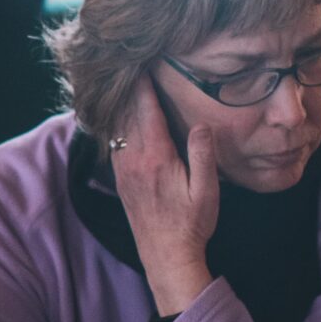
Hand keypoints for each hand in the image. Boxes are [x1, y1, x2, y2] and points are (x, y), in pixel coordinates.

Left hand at [107, 79, 217, 314]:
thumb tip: (201, 124)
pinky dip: (116, 126)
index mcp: (156, 159)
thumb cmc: (192, 225)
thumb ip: (202, 155)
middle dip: (128, 90)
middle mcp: (134, 162)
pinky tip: (119, 118)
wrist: (167, 257)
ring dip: (120, 106)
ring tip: (122, 83)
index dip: (144, 87)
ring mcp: (123, 172)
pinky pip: (114, 145)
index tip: (142, 65)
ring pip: (117, 129)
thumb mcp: (207, 190)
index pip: (146, 112)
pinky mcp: (121, 181)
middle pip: (127, 115)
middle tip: (128, 64)